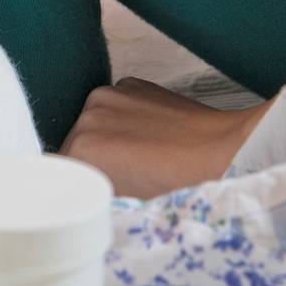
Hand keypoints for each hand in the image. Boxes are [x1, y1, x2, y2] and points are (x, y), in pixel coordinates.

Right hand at [62, 79, 273, 199]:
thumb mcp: (126, 202)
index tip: (93, 191)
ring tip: (137, 156)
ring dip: (104, 137)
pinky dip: (121, 118)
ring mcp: (110, 93)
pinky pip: (112, 105)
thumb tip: (80, 191)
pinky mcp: (131, 83)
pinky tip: (146, 135)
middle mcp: (89, 114)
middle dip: (90, 160)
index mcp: (82, 149)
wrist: (224, 152)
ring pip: (92, 122)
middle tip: (120, 179)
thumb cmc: (180, 186)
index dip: (78, 183)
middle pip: (74, 143)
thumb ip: (93, 191)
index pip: (61, 170)